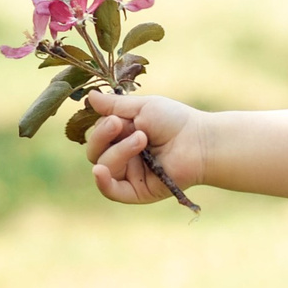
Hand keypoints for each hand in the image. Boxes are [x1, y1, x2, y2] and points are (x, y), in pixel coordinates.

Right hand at [82, 90, 205, 205]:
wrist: (198, 141)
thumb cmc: (174, 121)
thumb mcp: (142, 107)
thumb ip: (114, 105)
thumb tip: (89, 96)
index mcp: (122, 136)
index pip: (97, 134)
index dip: (101, 127)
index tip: (116, 118)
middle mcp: (122, 156)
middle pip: (95, 152)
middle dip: (103, 137)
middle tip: (120, 125)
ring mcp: (128, 175)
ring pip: (104, 167)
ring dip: (118, 151)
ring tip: (142, 138)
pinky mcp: (137, 192)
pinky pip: (112, 191)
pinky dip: (103, 182)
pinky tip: (100, 172)